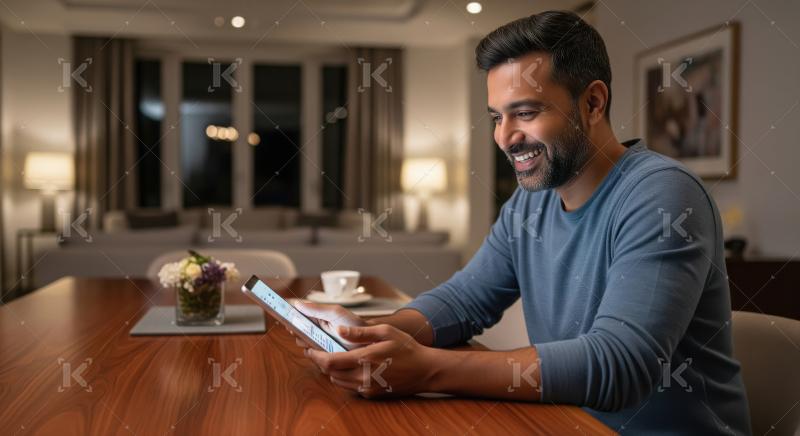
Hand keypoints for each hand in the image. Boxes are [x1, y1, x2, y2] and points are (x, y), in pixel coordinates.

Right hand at [291, 301, 367, 349]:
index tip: (286, 319)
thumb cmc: (353, 323)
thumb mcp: (335, 313)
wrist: (368, 341)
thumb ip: (317, 308)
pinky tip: (319, 352)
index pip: (297, 317)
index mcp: (316, 317)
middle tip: (301, 331)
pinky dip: (313, 355)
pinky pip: (313, 357)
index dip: (290, 318)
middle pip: (297, 332)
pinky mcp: (323, 356)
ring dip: (306, 344)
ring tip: (313, 341)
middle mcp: (315, 331)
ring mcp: (318, 344)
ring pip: (303, 345)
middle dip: (298, 332)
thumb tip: (297, 303)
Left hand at [304, 323, 439, 398]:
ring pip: (337, 382)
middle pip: (330, 373)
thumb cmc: (407, 347)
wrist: (425, 370)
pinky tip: (348, 366)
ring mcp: (367, 388)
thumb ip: (360, 332)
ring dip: (331, 370)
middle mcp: (363, 377)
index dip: (315, 355)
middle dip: (320, 362)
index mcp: (365, 359)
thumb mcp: (386, 332)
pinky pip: (349, 387)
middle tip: (316, 350)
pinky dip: (344, 377)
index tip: (309, 348)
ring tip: (331, 356)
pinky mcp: (371, 394)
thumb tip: (338, 330)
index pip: (329, 362)